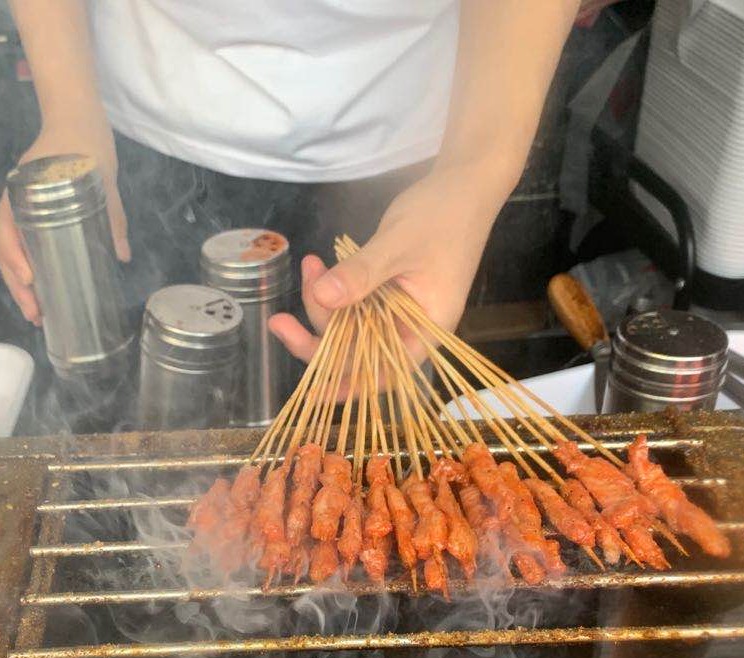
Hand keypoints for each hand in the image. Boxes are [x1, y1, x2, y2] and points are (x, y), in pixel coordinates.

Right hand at [0, 130, 130, 323]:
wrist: (76, 116)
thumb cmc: (85, 142)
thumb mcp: (103, 179)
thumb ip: (112, 214)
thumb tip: (121, 255)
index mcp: (24, 189)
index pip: (7, 226)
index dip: (14, 255)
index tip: (30, 278)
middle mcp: (15, 201)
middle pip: (5, 248)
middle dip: (17, 284)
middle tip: (35, 314)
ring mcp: (21, 208)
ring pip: (10, 251)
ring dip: (18, 284)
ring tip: (35, 313)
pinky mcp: (31, 214)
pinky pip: (21, 244)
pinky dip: (26, 269)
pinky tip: (38, 291)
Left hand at [269, 165, 500, 364]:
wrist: (464, 182)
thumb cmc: (444, 214)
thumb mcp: (399, 244)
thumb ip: (361, 274)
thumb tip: (323, 297)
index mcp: (425, 330)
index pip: (383, 373)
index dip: (346, 385)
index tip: (310, 389)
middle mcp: (410, 328)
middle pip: (357, 352)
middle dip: (317, 337)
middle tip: (279, 320)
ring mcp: (397, 311)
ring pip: (349, 325)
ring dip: (322, 303)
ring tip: (309, 265)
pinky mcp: (385, 293)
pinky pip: (352, 302)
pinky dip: (332, 288)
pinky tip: (317, 266)